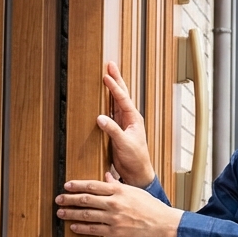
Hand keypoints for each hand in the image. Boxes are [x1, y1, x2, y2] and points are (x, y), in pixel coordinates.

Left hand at [56, 172, 182, 236]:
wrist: (164, 225)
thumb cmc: (153, 208)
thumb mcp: (136, 192)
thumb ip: (119, 185)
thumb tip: (107, 177)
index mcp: (120, 191)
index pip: (93, 185)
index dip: (77, 185)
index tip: (67, 185)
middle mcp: (115, 203)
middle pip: (86, 199)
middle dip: (69, 199)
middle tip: (59, 199)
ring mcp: (114, 218)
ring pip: (87, 214)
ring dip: (71, 214)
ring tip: (61, 213)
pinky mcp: (115, 232)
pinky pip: (94, 229)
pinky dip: (82, 228)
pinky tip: (74, 227)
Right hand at [99, 61, 155, 187]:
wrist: (137, 172)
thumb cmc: (135, 158)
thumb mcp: (124, 144)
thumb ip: (113, 130)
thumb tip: (100, 117)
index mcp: (134, 119)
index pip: (123, 99)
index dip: (114, 87)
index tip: (106, 76)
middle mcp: (129, 118)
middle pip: (122, 94)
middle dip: (116, 79)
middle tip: (110, 65)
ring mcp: (123, 123)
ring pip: (116, 101)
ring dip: (111, 88)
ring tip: (106, 75)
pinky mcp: (116, 129)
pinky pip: (111, 111)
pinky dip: (106, 102)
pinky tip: (102, 97)